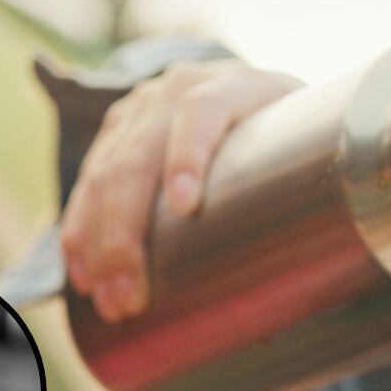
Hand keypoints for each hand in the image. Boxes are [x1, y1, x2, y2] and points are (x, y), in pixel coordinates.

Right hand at [62, 60, 301, 321]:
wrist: (252, 94)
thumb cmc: (289, 141)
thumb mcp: (306, 150)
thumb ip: (306, 196)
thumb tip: (311, 297)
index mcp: (232, 87)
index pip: (205, 113)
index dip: (191, 155)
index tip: (186, 207)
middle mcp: (175, 92)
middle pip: (138, 158)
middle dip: (126, 237)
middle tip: (131, 299)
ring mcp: (138, 112)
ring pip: (103, 176)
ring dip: (99, 247)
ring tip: (109, 302)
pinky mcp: (113, 135)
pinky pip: (85, 185)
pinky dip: (79, 234)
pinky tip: (81, 274)